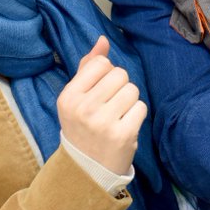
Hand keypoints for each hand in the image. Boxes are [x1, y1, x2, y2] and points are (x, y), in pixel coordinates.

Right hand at [57, 37, 146, 173]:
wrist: (87, 170)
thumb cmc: (83, 127)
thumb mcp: (76, 98)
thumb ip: (88, 67)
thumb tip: (103, 40)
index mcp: (68, 96)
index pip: (101, 64)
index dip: (106, 75)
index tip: (99, 92)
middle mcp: (83, 108)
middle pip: (120, 74)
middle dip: (120, 87)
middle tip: (110, 107)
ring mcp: (102, 122)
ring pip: (132, 89)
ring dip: (130, 101)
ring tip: (117, 116)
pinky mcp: (122, 134)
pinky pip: (141, 107)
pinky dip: (137, 115)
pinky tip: (124, 126)